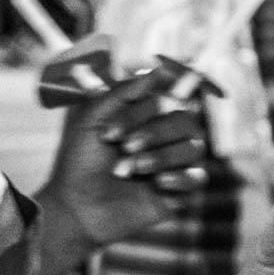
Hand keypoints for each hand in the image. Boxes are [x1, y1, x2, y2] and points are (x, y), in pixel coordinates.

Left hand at [36, 64, 206, 256]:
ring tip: (132, 169)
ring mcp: (173, 163)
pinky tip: (156, 184)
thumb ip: (122, 92)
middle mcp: (163, 135)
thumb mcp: (91, 120)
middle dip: (153, 133)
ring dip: (162, 156)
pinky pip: (198, 177)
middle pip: (186, 120)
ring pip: (194, 147)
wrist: (75, 206)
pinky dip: (179, 177)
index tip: (109, 133)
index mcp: (145, 115)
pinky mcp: (179, 192)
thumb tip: (155, 68)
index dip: (140, 112)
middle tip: (124, 147)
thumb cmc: (79, 161)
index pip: (164, 99)